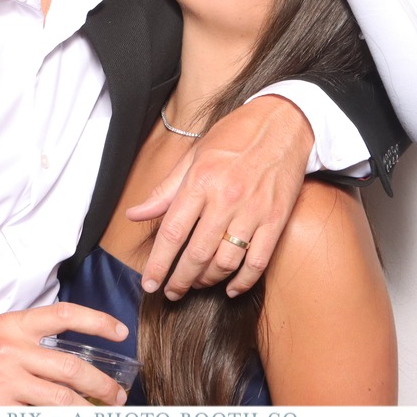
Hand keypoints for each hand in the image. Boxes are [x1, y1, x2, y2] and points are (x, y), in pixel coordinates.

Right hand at [0, 302, 129, 405]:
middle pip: (71, 367)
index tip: (120, 331)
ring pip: (60, 401)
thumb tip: (72, 360)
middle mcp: (12, 350)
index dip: (96, 321)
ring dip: (86, 412)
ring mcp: (5, 382)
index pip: (64, 314)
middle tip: (117, 394)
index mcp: (14, 325)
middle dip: (101, 384)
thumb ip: (31, 340)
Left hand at [126, 93, 313, 299]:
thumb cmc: (233, 137)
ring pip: (225, 262)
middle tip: (170, 292)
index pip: (172, 232)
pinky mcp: (276, 220)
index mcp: (200, 181)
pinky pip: (257, 262)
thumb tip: (134, 214)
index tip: (149, 283)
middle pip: (197, 254)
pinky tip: (230, 288)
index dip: (158, 263)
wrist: (281, 124)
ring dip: (207, 281)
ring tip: (196, 284)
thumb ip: (165, 191)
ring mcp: (253, 211)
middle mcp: (225, 198)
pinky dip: (243, 282)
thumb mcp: (194, 156)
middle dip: (180, 280)